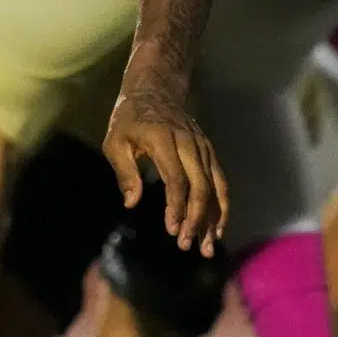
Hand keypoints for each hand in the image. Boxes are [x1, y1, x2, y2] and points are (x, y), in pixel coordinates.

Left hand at [102, 89, 228, 256]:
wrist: (154, 90)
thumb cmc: (130, 120)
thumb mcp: (115, 142)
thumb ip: (124, 171)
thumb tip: (132, 202)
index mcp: (164, 140)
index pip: (176, 178)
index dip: (176, 206)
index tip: (172, 229)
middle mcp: (189, 144)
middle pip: (201, 185)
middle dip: (196, 218)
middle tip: (186, 244)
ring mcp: (203, 147)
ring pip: (216, 186)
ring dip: (213, 218)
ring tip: (207, 246)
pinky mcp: (209, 151)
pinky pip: (220, 181)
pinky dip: (222, 205)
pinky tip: (217, 228)